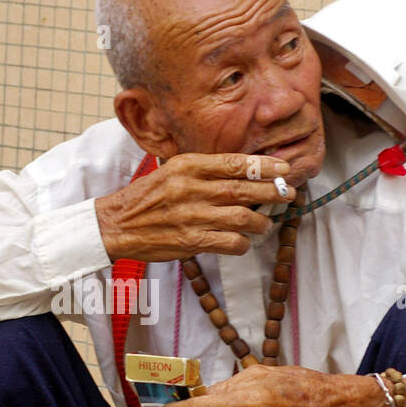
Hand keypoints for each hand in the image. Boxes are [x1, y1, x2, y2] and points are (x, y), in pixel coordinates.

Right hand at [94, 152, 294, 261]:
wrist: (116, 224)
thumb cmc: (147, 197)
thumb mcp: (172, 172)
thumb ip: (204, 170)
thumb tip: (243, 172)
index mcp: (188, 166)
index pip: (234, 163)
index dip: (264, 166)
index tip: (284, 168)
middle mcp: (191, 188)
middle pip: (244, 189)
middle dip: (272, 192)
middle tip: (288, 194)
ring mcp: (191, 216)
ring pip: (242, 217)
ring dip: (260, 222)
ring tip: (265, 223)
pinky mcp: (189, 241)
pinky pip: (229, 243)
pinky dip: (242, 243)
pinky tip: (243, 242)